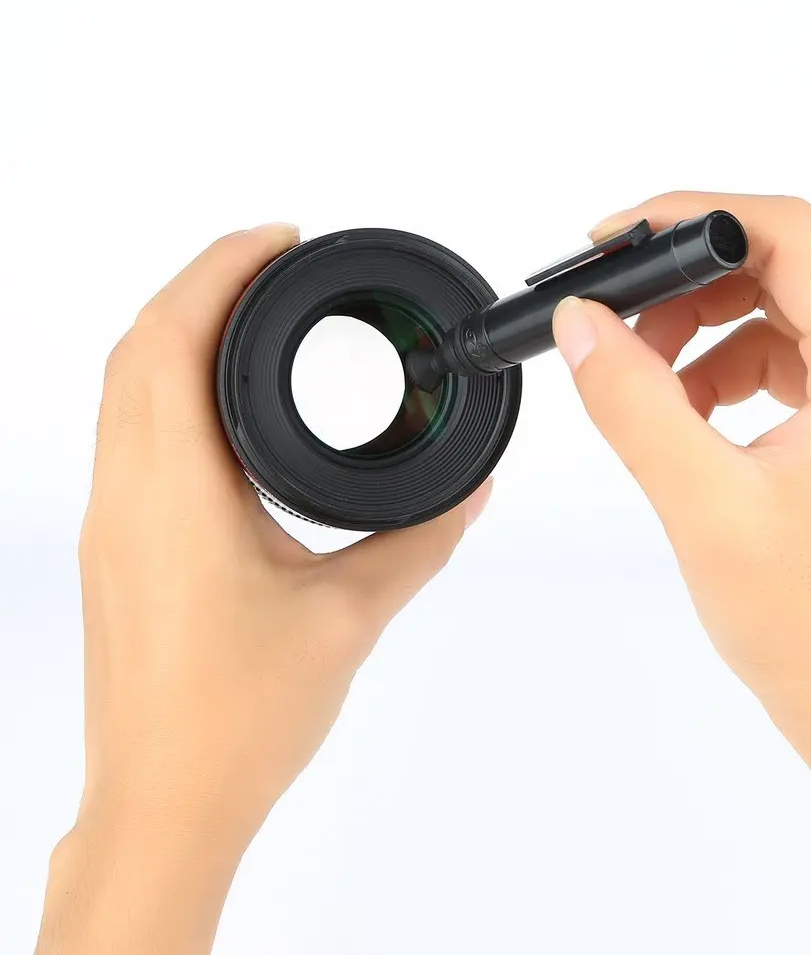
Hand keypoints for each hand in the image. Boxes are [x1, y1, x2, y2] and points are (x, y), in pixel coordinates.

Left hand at [36, 225, 491, 954]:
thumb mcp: (351, 616)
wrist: (165, 802)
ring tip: (255, 317)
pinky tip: (224, 404)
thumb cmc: (237, 721)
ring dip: (180, 332)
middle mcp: (127, 494)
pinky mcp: (117, 546)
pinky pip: (129, 431)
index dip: (222, 269)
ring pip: (124, 387)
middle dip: (203, 285)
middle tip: (275, 266)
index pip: (172, 338)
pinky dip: (168, 385)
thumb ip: (420, 539)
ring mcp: (112, 521)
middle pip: (138, 346)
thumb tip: (469, 489)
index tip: (279, 238)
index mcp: (176, 494)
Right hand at [553, 192, 810, 954]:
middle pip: (784, 269)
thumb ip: (633, 402)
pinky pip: (790, 364)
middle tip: (620, 327)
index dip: (692, 219)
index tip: (617, 238)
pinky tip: (688, 419)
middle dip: (688, 289)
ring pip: (782, 315)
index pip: (787, 235)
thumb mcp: (703, 504)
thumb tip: (583, 324)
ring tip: (650, 388)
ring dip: (705, 335)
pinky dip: (728, 374)